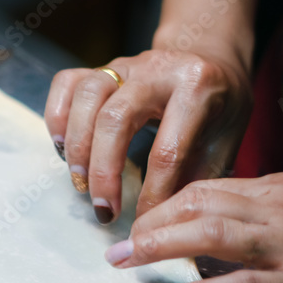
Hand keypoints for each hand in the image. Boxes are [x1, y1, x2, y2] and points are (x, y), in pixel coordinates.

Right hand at [43, 48, 251, 224]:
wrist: (210, 57)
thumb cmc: (221, 106)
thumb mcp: (226, 140)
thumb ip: (198, 176)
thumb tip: (165, 222)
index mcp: (198, 87)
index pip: (168, 150)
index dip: (153, 194)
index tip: (144, 225)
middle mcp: (158, 68)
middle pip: (115, 118)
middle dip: (104, 171)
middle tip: (103, 210)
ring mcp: (125, 64)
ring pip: (87, 96)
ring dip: (77, 146)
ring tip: (80, 184)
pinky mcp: (101, 67)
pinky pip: (66, 83)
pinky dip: (56, 116)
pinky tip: (62, 149)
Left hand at [103, 173, 282, 282]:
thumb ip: (266, 214)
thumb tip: (215, 229)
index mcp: (279, 189)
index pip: (204, 186)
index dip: (162, 204)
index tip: (136, 222)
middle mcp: (278, 208)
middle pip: (196, 203)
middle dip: (148, 222)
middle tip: (115, 244)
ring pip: (209, 233)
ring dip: (158, 247)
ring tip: (122, 262)